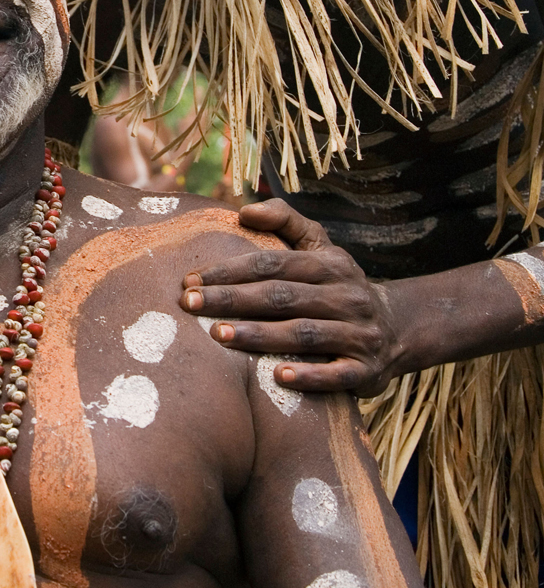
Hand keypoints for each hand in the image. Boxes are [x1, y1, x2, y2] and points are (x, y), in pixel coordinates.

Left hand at [178, 198, 399, 394]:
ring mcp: (358, 333)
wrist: (398, 328)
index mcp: (330, 264)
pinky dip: (310, 376)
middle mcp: (346, 296)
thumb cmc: (338, 284)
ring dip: (261, 335)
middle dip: (233, 299)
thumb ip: (285, 221)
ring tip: (219, 335)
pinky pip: (338, 374)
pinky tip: (278, 377)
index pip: (273, 264)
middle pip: (282, 296)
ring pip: (305, 333)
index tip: (190, 279)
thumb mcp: (321, 246)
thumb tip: (244, 210)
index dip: (230, 270)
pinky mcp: (366, 369)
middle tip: (189, 303)